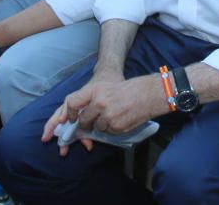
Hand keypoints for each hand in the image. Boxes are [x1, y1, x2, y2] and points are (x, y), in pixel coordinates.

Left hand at [42, 71, 161, 156]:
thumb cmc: (127, 89)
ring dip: (101, 126)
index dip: (70, 113)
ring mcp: (108, 116)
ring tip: (113, 116)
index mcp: (95, 90)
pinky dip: (112, 129)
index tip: (73, 117)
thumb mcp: (105, 87)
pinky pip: (108, 132)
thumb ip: (91, 98)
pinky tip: (120, 119)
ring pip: (96, 128)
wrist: (148, 94)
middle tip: (93, 120)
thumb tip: (79, 114)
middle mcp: (99, 103)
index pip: (72, 103)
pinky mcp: (116, 127)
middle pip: (83, 120)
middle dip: (86, 123)